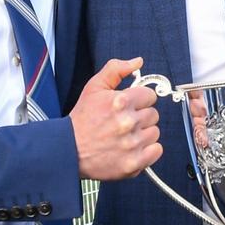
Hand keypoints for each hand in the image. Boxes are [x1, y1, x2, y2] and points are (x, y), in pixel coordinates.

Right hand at [69, 58, 162, 179]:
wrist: (68, 150)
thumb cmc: (82, 119)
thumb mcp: (94, 88)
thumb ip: (116, 69)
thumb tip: (138, 62)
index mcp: (121, 101)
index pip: (150, 96)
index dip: (140, 100)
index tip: (130, 106)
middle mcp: (128, 122)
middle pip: (154, 114)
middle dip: (140, 117)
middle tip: (124, 122)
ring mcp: (131, 144)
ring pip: (155, 132)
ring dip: (143, 134)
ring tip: (126, 136)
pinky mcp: (133, 162)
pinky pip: (156, 151)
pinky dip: (148, 150)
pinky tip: (132, 148)